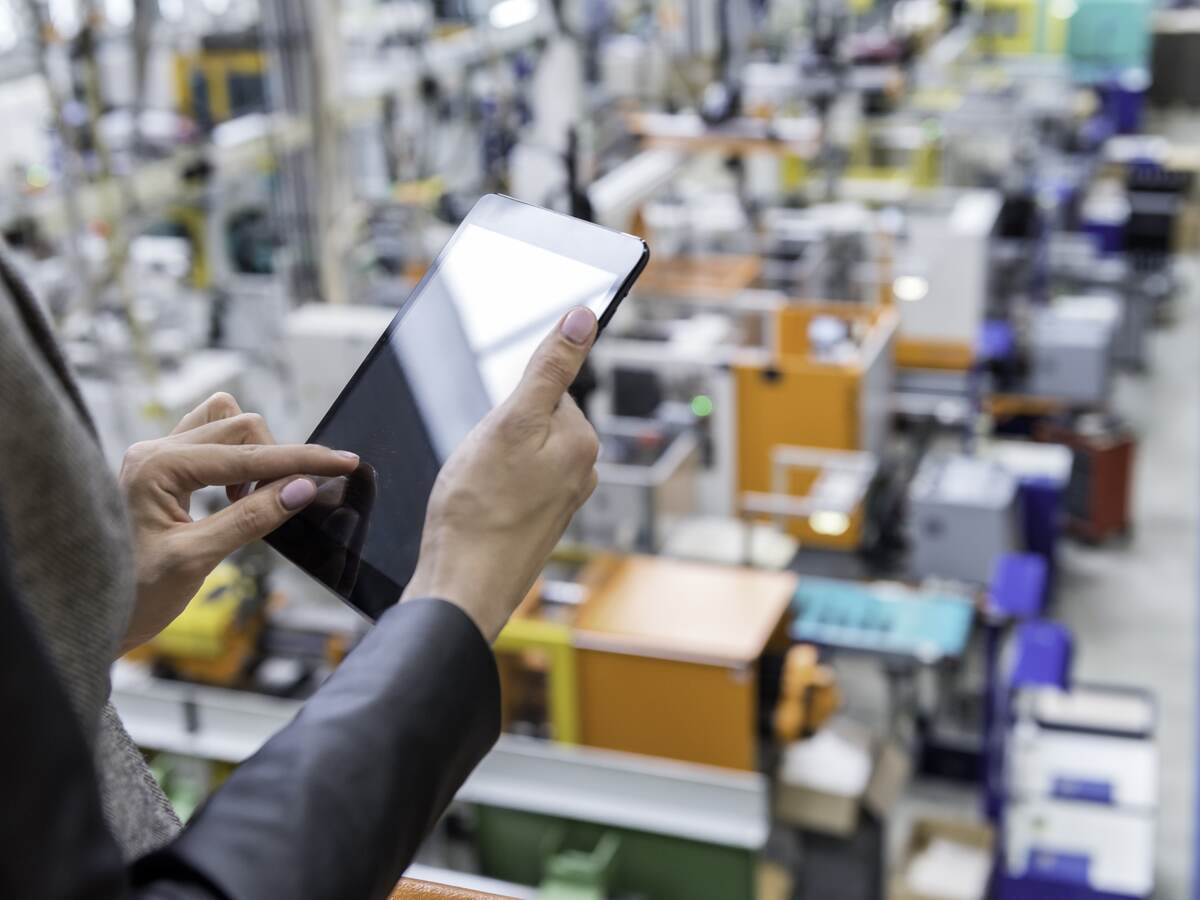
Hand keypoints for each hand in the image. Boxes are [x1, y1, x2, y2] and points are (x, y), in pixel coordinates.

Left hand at [117, 393, 359, 654]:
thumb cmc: (132, 595)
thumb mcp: (196, 560)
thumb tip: (303, 488)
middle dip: (278, 459)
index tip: (345, 462)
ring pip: (226, 423)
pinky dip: (238, 460)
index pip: (247, 454)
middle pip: (241, 426)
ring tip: (256, 500)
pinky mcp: (163, 468)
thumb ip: (251, 519)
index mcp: (157, 467)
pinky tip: (238, 496)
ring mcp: (156, 456)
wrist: (89, 617)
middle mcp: (154, 450)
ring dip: (256, 454)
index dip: (302, 459)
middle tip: (292, 501)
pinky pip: (212, 441)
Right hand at [402, 308, 600, 640]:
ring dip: (491, 461)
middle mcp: (582, 470)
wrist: (462, 588)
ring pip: (518, 452)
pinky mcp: (539, 522)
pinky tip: (477, 508)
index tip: (491, 434)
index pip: (544, 389)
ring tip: (476, 490)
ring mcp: (562, 500)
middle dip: (499, 431)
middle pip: (532, 419)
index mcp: (583, 441)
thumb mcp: (510, 422)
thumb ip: (550, 368)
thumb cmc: (477, 510)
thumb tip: (584, 317)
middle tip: (479, 464)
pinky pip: (511, 484)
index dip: (506, 404)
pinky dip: (490, 488)